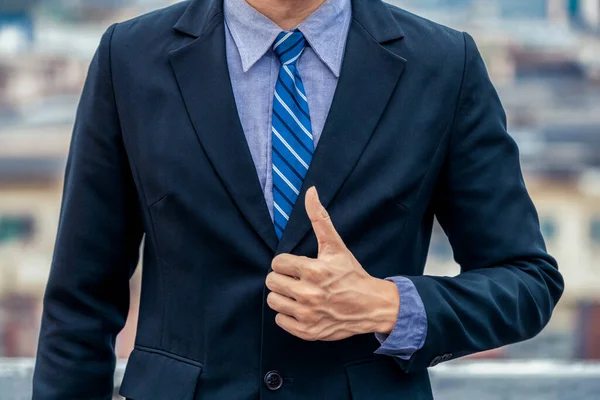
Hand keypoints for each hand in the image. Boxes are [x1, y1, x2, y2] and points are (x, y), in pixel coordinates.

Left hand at [265, 186, 399, 340]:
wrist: (371, 306)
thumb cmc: (351, 274)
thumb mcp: (336, 246)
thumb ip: (319, 218)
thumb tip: (310, 191)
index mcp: (314, 271)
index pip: (278, 263)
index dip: (287, 262)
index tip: (299, 265)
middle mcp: (309, 294)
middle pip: (271, 282)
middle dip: (283, 278)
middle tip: (297, 278)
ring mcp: (308, 315)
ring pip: (273, 301)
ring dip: (283, 296)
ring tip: (298, 292)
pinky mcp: (307, 332)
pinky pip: (280, 320)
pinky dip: (288, 314)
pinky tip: (302, 308)